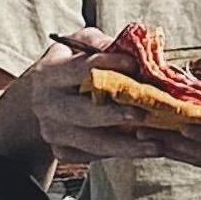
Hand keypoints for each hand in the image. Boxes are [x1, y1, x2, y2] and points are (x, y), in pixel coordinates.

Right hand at [6, 30, 172, 167]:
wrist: (45, 97)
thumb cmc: (72, 65)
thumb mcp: (81, 44)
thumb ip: (102, 44)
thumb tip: (132, 51)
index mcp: (49, 72)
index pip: (80, 68)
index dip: (108, 64)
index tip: (134, 64)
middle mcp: (46, 104)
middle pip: (84, 112)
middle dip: (114, 115)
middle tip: (143, 114)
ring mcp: (53, 131)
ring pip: (92, 142)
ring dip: (126, 145)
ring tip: (156, 145)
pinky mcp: (62, 150)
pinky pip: (94, 155)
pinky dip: (122, 152)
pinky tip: (144, 149)